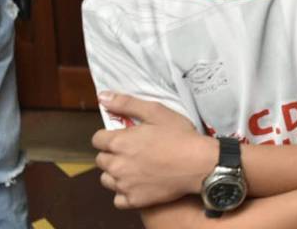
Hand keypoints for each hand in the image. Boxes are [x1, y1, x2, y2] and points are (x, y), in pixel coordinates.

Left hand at [93, 93, 210, 208]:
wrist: (199, 164)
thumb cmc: (180, 136)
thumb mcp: (156, 112)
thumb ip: (127, 104)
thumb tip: (103, 97)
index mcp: (120, 142)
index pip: (97, 140)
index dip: (109, 137)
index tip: (124, 137)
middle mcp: (117, 165)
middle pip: (101, 160)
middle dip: (113, 154)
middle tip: (133, 151)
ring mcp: (124, 185)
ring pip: (107, 179)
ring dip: (116, 173)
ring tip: (135, 168)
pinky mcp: (134, 200)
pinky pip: (118, 199)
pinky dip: (125, 193)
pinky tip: (138, 184)